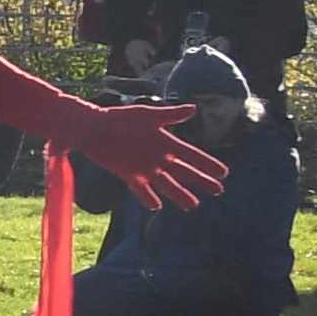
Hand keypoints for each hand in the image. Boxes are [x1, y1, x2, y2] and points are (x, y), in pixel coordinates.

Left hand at [69, 98, 222, 209]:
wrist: (94, 127)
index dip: (207, 164)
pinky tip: (156, 206)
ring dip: (179, 194)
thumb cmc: (120, 117)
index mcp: (166, 142)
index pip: (192, 155)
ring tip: (193, 205)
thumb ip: (170, 115)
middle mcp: (158, 157)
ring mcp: (144, 167)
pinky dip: (147, 197)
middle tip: (218, 191)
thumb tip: (193, 109)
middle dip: (201, 181)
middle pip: (184, 172)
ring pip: (166, 184)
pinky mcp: (128, 174)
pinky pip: (140, 189)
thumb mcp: (147, 114)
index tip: (223, 173)